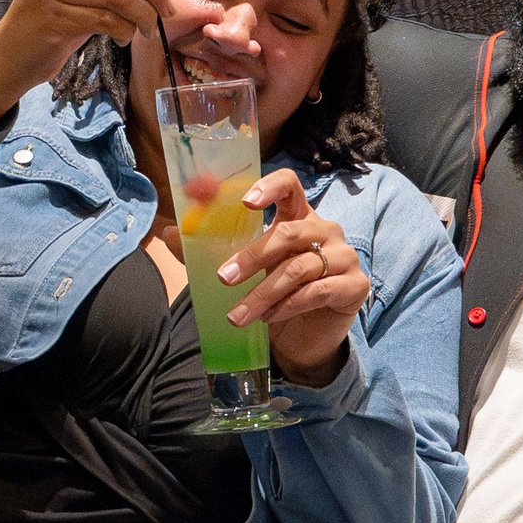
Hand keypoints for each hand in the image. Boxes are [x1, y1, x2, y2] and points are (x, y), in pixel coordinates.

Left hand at [217, 171, 372, 387]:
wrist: (304, 337)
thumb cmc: (274, 294)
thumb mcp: (242, 271)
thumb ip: (207, 251)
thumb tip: (167, 233)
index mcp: (298, 216)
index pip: (290, 185)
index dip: (270, 187)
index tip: (246, 203)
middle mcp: (325, 230)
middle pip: (289, 232)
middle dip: (252, 257)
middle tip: (223, 278)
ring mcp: (344, 257)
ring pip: (299, 268)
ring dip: (264, 293)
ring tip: (238, 315)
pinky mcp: (355, 286)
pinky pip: (318, 291)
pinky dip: (288, 305)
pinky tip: (270, 318)